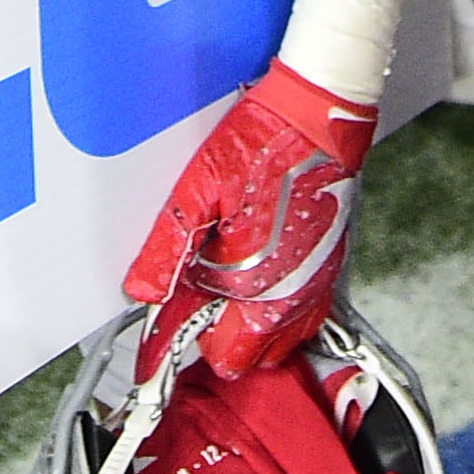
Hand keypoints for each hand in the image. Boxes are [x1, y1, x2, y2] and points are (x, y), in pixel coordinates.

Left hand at [122, 62, 376, 376]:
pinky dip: (277, 312)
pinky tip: (260, 277)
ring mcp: (315, 284)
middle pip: (244, 357)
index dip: (178, 340)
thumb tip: (143, 290)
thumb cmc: (264, 143)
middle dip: (216, 336)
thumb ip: (169, 247)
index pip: (210, 346)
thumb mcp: (199, 187)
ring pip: (278, 343)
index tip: (158, 340)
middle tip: (196, 297)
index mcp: (253, 283)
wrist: (320, 116)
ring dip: (248, 328)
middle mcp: (289, 295)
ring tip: (226, 289)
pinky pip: (303, 318)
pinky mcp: (330, 267)